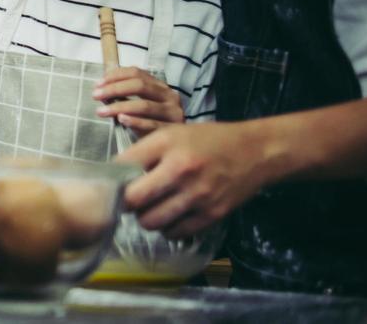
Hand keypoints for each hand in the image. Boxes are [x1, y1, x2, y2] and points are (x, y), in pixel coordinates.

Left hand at [93, 67, 183, 134]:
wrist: (178, 143)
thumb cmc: (153, 121)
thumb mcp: (140, 105)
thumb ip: (124, 96)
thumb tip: (100, 90)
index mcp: (160, 86)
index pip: (136, 73)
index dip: (115, 76)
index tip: (97, 84)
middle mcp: (169, 95)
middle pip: (140, 86)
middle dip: (114, 89)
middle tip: (95, 95)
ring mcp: (173, 113)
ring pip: (144, 105)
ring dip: (119, 106)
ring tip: (101, 111)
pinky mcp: (173, 130)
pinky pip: (152, 124)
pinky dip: (135, 121)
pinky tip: (121, 120)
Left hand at [116, 121, 267, 237]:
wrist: (255, 152)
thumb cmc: (208, 141)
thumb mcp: (172, 133)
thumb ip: (144, 152)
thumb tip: (116, 174)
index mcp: (166, 144)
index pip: (123, 166)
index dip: (112, 177)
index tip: (112, 182)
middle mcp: (180, 169)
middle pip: (133, 200)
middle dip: (125, 203)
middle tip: (128, 200)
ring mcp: (197, 195)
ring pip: (151, 221)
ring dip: (145, 218)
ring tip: (149, 209)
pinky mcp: (212, 214)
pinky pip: (175, 232)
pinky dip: (168, 228)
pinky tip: (170, 216)